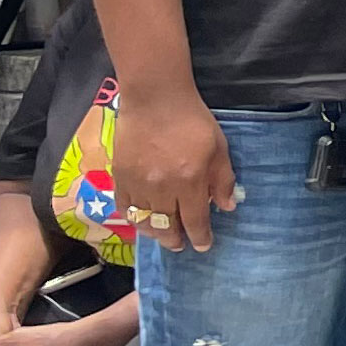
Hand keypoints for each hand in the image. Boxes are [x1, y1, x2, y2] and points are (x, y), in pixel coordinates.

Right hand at [111, 87, 236, 251]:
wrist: (155, 99)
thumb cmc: (193, 121)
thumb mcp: (219, 148)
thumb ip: (223, 179)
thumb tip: (226, 207)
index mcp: (190, 182)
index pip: (195, 220)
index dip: (200, 236)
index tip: (203, 245)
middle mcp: (162, 188)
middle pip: (167, 226)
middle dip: (176, 239)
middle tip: (181, 244)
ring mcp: (138, 183)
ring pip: (144, 220)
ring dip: (155, 232)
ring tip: (163, 235)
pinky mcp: (119, 176)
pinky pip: (124, 206)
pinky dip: (133, 218)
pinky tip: (142, 220)